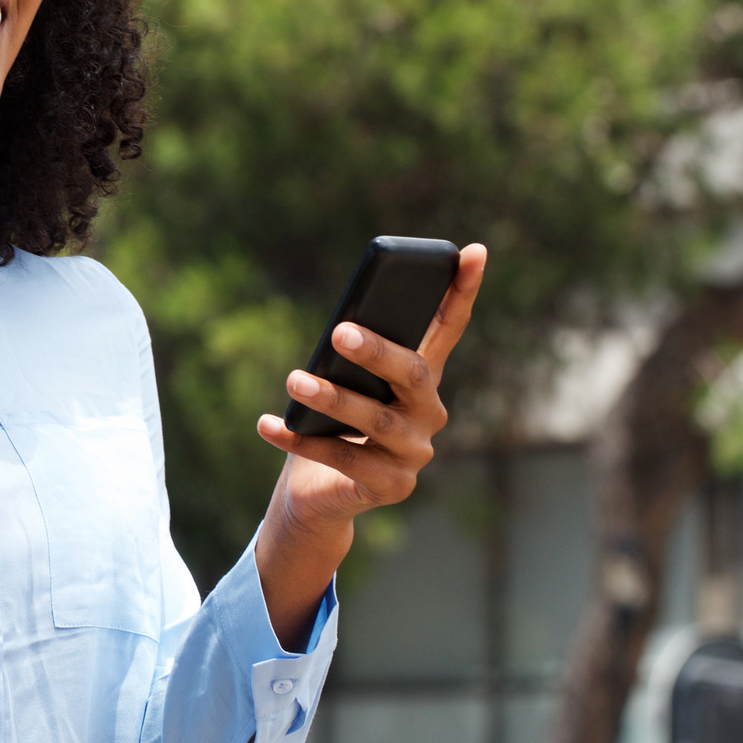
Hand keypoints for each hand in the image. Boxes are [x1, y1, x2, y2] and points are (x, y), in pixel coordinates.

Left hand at [252, 243, 486, 647]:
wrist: (319, 492)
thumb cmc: (333, 422)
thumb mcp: (343, 380)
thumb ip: (350, 354)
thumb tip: (342, 329)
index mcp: (420, 377)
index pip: (449, 327)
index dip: (462, 290)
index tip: (474, 250)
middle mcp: (429, 414)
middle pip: (413, 375)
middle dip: (377, 352)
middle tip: (339, 330)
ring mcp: (414, 453)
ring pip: (376, 421)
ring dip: (332, 398)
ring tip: (294, 379)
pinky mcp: (391, 487)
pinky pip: (343, 460)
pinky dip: (301, 440)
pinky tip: (269, 425)